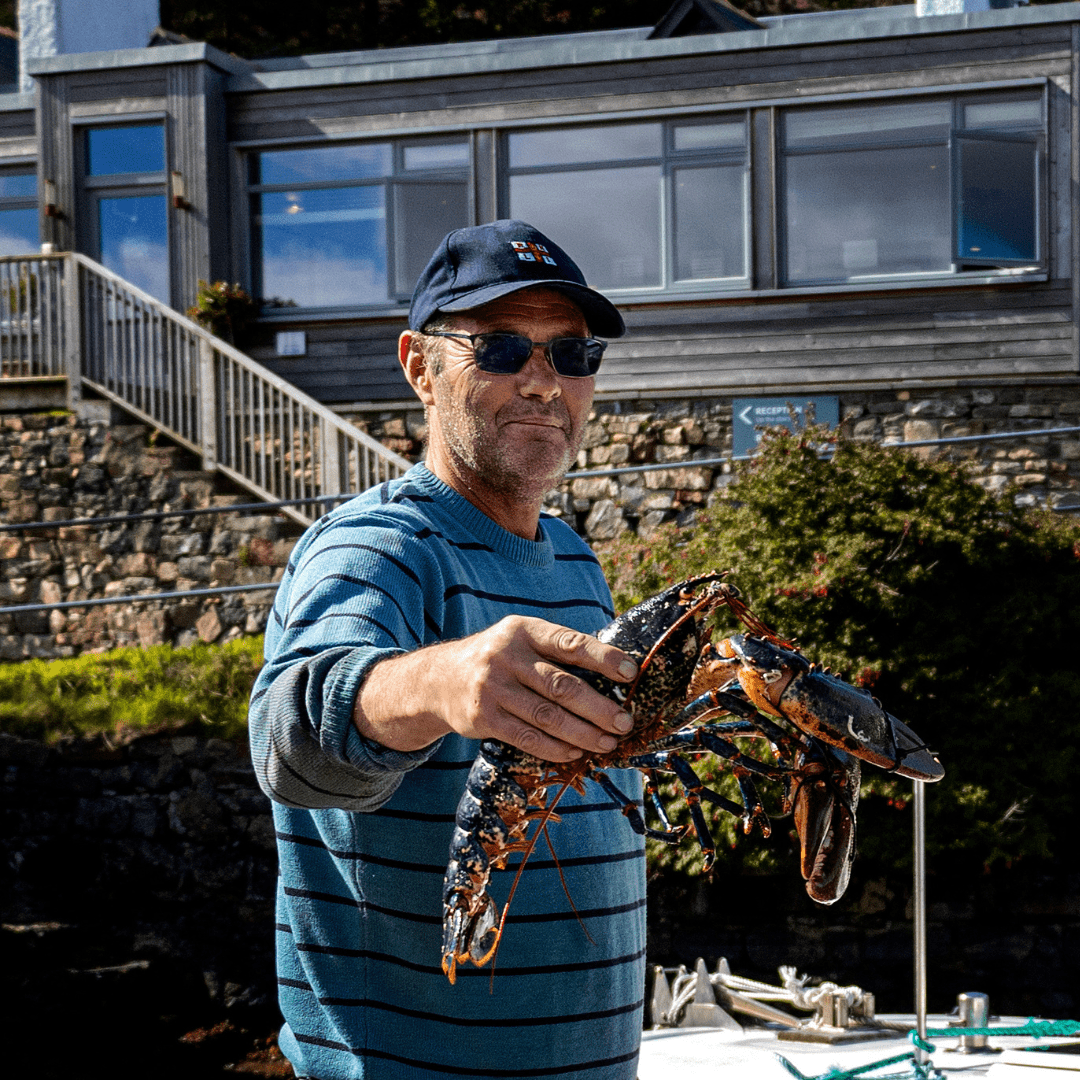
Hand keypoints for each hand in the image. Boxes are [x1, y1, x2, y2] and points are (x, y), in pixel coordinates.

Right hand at [354, 615, 637, 761]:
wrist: (439, 679)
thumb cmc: (499, 658)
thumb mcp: (522, 639)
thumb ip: (558, 650)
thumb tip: (617, 669)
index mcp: (523, 630)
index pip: (570, 643)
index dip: (603, 658)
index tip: (631, 673)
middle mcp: (506, 656)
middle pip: (561, 686)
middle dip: (599, 707)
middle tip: (625, 722)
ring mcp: (492, 688)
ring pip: (547, 716)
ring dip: (583, 733)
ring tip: (607, 743)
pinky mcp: (483, 718)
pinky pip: (527, 737)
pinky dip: (556, 748)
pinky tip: (576, 752)